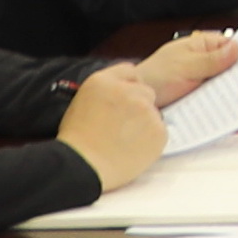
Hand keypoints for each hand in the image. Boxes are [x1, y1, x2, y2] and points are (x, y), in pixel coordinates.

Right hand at [58, 64, 170, 194]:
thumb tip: (125, 90)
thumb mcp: (83, 101)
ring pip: (154, 113)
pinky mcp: (158, 130)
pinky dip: (151, 141)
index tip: (125, 101)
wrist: (83, 166)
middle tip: (124, 126)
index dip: (130, 87)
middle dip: (140, 106)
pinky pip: (160, 132)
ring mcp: (145, 109)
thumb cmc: (78, 139)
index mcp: (104, 81)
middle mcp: (128, 90)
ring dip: (145, 124)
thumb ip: (107, 90)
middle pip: (146, 92)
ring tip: (125, 141)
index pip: (130, 71)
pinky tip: (133, 149)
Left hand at [135, 29, 233, 102]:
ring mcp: (203, 81)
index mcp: (200, 46)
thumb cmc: (154, 78)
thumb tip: (236, 48)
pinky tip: (230, 110)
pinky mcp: (202, 99)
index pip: (230, 44)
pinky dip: (223, 105)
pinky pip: (217, 100)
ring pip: (226, 85)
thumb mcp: (185, 66)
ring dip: (232, 91)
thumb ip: (211, 59)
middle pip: (231, 66)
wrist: (137, 101)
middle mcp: (204, 62)